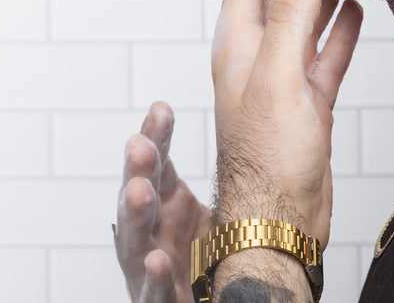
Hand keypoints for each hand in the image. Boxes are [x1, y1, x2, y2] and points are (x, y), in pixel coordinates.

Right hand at [116, 101, 211, 302]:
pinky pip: (154, 292)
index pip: (157, 163)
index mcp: (168, 202)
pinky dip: (154, 278)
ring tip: (139, 191)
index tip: (161, 108)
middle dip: (138, 169)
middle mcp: (154, 229)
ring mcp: (151, 266)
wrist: (220, 299)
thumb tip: (259, 119)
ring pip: (135, 240)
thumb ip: (231, 172)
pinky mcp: (161, 301)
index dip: (156, 136)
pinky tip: (156, 261)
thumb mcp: (218, 207)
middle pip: (140, 194)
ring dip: (135, 215)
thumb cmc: (215, 254)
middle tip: (141, 146)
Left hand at [211, 0, 361, 245]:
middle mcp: (256, 53)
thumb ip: (288, 18)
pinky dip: (337, 30)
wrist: (279, 219)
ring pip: (301, 19)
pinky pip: (322, 53)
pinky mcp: (306, 99)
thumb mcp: (277, 77)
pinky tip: (354, 10)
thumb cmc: (267, 157)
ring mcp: (282, 75)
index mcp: (237, 42)